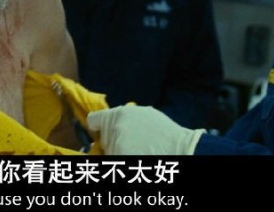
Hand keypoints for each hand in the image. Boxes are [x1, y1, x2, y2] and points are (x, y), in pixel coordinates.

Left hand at [86, 105, 204, 154]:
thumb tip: (110, 124)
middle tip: (130, 145)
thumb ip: (124, 118)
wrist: (180, 149)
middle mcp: (114, 128)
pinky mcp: (120, 158)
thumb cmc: (165, 133)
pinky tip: (137, 156)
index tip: (100, 133)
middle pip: (103, 140)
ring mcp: (116, 145)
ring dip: (118, 152)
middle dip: (112, 143)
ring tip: (138, 151)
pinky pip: (114, 160)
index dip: (97, 128)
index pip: (93, 120)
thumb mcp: (143, 115)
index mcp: (119, 114)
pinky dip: (123, 158)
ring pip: (109, 152)